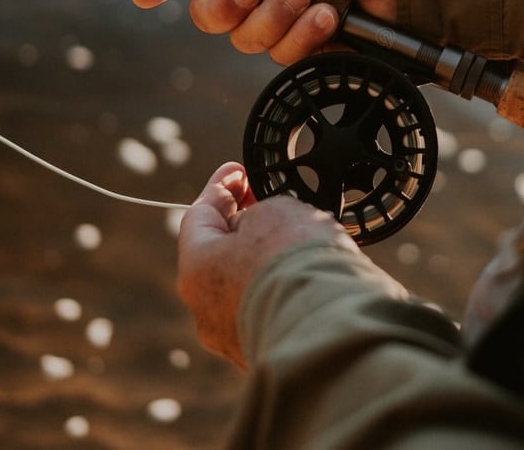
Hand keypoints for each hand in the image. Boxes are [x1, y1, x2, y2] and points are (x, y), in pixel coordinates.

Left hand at [176, 162, 357, 368]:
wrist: (329, 324)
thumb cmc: (295, 262)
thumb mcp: (275, 211)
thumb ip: (260, 211)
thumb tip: (261, 227)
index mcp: (195, 267)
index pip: (200, 215)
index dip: (221, 186)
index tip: (238, 170)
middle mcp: (205, 309)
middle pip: (219, 254)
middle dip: (243, 225)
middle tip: (265, 201)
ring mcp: (234, 337)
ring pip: (245, 286)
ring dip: (264, 260)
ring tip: (296, 237)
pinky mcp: (266, 353)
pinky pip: (270, 309)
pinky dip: (282, 288)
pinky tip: (305, 272)